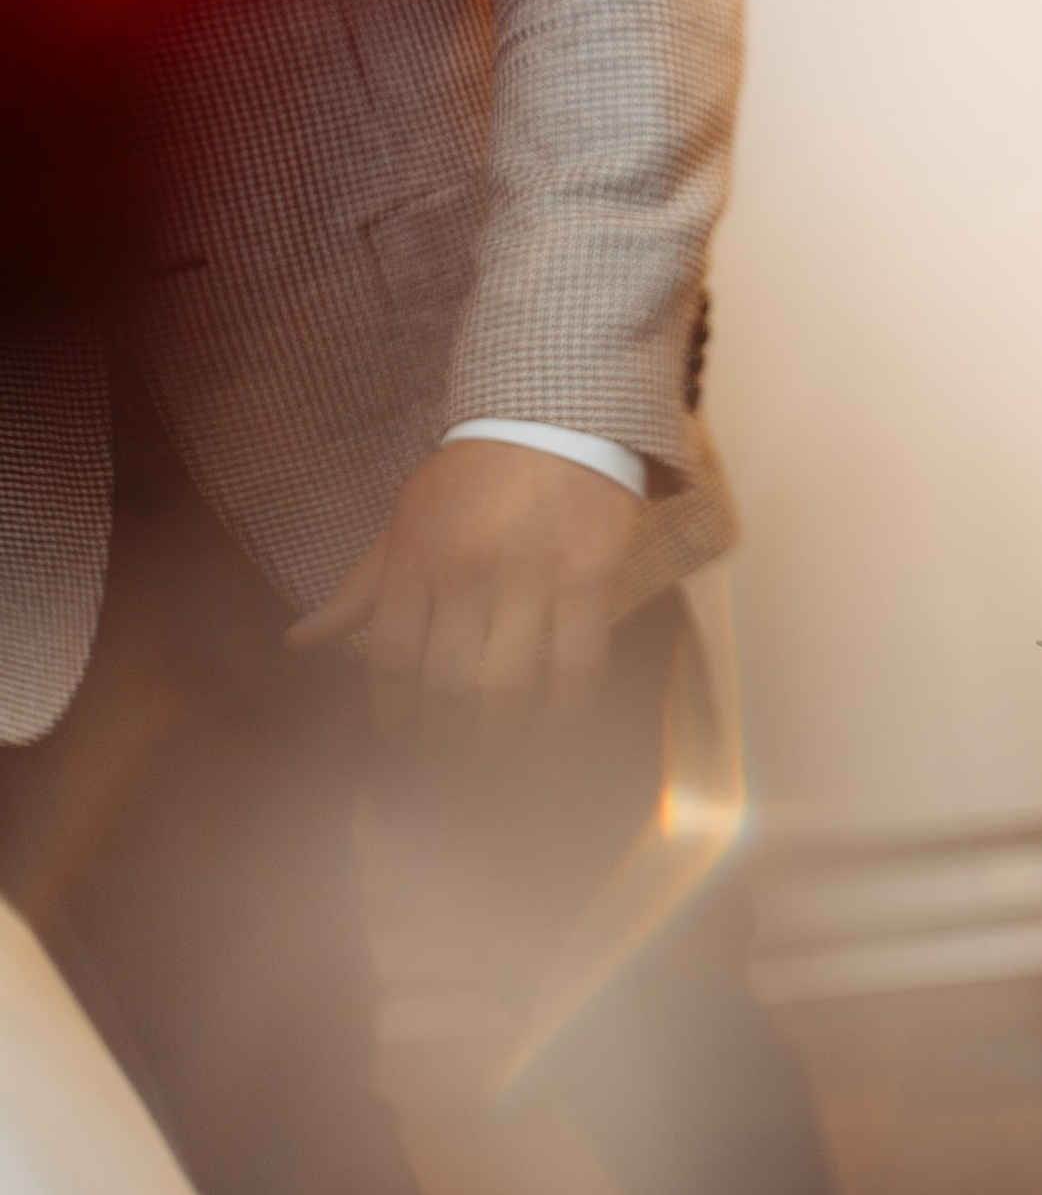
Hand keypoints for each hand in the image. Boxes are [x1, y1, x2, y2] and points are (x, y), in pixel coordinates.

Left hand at [288, 440, 638, 745]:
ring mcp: (532, 580)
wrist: (555, 422)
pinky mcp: (589, 582)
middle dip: (443, 743)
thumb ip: (361, 589)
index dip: (392, 717)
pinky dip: (565, 715)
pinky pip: (578, 668)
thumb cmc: (474, 478)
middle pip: (447, 686)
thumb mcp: (404, 522)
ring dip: (499, 741)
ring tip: (493, 766)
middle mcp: (468, 574)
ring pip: (510, 687)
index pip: (392, 660)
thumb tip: (299, 643)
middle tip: (445, 772)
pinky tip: (552, 737)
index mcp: (416, 561)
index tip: (397, 747)